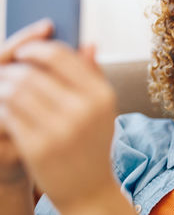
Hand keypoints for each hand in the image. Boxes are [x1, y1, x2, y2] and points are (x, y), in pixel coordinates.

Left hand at [0, 20, 119, 210]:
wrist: (89, 189)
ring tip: (5, 87)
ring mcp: (60, 130)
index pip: (60, 56)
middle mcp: (83, 110)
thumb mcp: (103, 109)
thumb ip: (95, 74)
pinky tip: (6, 107)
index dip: (36, 48)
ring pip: (15, 91)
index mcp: (101, 96)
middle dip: (13, 67)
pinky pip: (9, 114)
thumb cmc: (94, 143)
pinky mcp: (38, 147)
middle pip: (32, 72)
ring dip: (4, 85)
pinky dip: (2, 106)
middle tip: (9, 70)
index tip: (25, 51)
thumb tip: (88, 43)